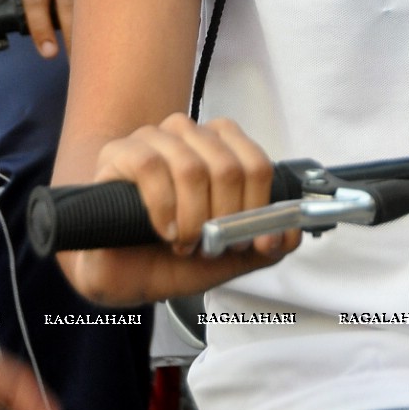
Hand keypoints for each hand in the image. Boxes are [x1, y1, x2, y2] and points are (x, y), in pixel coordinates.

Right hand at [63, 116, 299, 306]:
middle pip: (227, 166)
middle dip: (223, 219)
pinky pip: (150, 167)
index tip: (253, 242)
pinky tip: (164, 230)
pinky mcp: (120, 152)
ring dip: (192, 217)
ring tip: (184, 243)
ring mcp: (154, 139)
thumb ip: (261, 245)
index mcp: (221, 148)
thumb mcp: (225, 257)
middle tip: (208, 246)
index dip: (261, 207)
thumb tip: (291, 234)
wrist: (117, 273)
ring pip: (191, 167)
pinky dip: (163, 207)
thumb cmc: (169, 258)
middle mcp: (190, 135)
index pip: (256, 163)